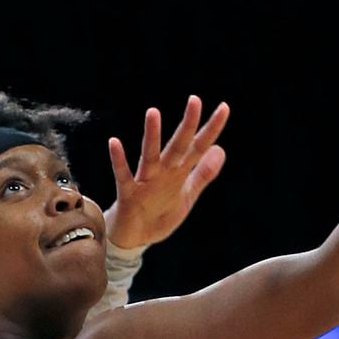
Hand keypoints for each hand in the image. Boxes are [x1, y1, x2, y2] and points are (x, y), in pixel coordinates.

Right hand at [103, 95, 228, 249]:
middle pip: (178, 146)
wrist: (135, 238)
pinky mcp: (128, 194)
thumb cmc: (159, 214)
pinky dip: (119, 160)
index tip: (224, 107)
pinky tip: (114, 143)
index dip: (211, 130)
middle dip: (187, 125)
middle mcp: (163, 172)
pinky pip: (123, 175)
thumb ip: (203, 173)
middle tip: (194, 100)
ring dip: (151, 136)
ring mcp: (145, 182)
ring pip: (150, 156)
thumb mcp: (188, 195)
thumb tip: (220, 148)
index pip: (198, 147)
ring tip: (153, 112)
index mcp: (179, 173)